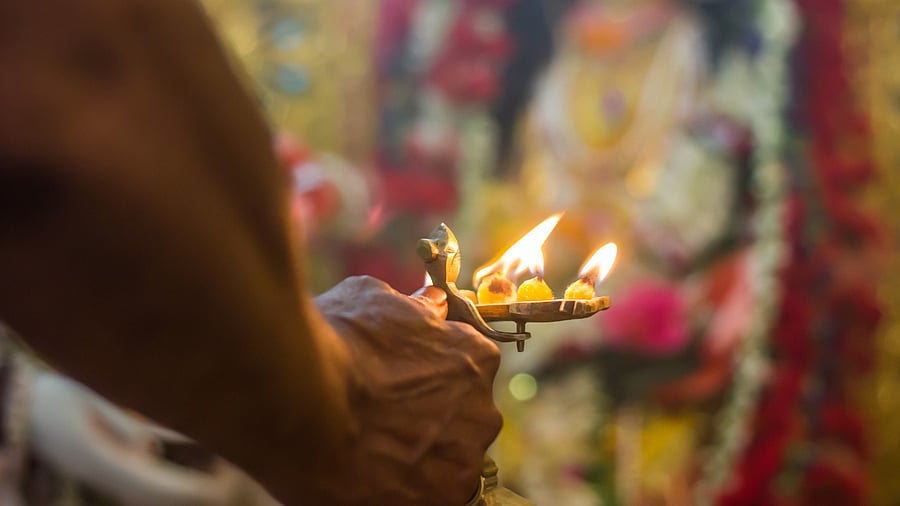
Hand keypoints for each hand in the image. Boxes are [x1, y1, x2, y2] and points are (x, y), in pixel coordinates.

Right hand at [311, 276, 502, 505]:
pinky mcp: (438, 501)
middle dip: (427, 417)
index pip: (467, 368)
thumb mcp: (377, 300)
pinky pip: (428, 495)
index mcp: (475, 358)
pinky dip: (403, 490)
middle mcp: (481, 410)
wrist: (298, 398)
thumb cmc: (334, 341)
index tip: (399, 381)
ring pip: (445, 460)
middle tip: (380, 417)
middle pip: (461, 417)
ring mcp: (462, 461)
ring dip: (417, 456)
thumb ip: (414, 309)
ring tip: (369, 449)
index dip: (430, 374)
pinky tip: (370, 476)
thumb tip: (430, 305)